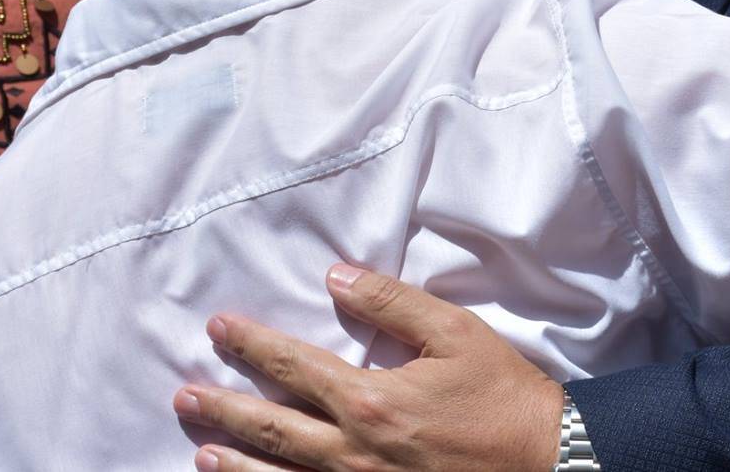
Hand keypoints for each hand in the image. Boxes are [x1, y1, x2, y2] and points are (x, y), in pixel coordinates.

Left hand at [173, 264, 561, 471]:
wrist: (545, 463)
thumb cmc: (502, 396)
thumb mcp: (455, 334)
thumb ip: (393, 303)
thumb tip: (337, 275)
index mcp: (371, 400)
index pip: (294, 367)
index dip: (251, 346)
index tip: (218, 328)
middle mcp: (354, 451)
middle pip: (273, 428)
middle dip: (224, 408)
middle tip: (184, 394)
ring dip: (237, 464)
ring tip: (201, 450)